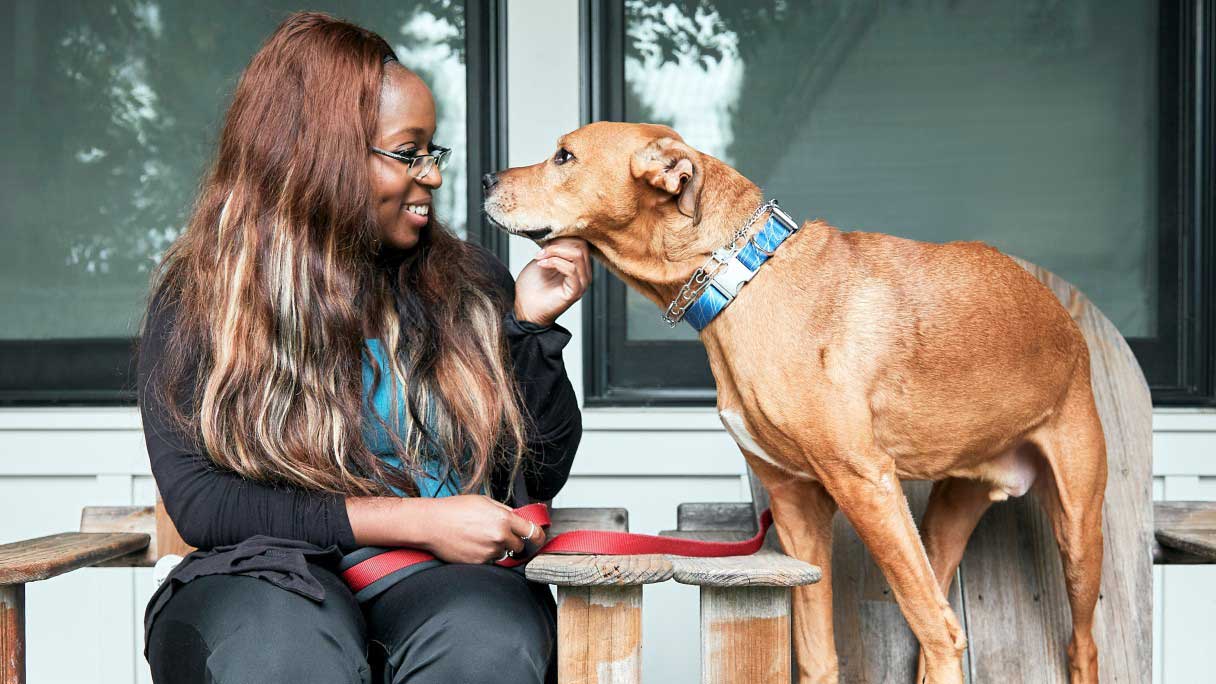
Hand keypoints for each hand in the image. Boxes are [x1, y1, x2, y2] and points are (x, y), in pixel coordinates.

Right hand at [420, 494, 546, 563]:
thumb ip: (504, 510)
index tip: (539, 538)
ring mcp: (489, 552)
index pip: (532, 531)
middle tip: (499, 535)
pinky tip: (472, 545)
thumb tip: (518, 516)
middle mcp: (499, 537)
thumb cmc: (454, 509)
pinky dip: (484, 555)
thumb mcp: (484, 501)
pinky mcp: (479, 563)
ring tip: (479, 537)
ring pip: (503, 554)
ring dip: (497, 548)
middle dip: (513, 541)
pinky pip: (490, 561)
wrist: (431, 524)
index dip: (538, 536)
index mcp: (503, 519)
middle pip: (519, 546)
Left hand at [513, 237, 591, 326]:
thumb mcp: (543, 259)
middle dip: (558, 244)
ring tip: (540, 257)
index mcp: (578, 265)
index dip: (562, 236)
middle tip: (541, 250)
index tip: (543, 241)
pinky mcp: (575, 292)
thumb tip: (558, 231)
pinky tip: (542, 265)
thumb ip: (553, 247)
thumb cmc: (532, 287)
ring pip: (577, 255)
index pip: (580, 241)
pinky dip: (555, 262)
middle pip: (581, 246)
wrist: (525, 309)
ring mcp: (582, 283)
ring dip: (555, 252)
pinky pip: (571, 269)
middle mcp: (584, 274)